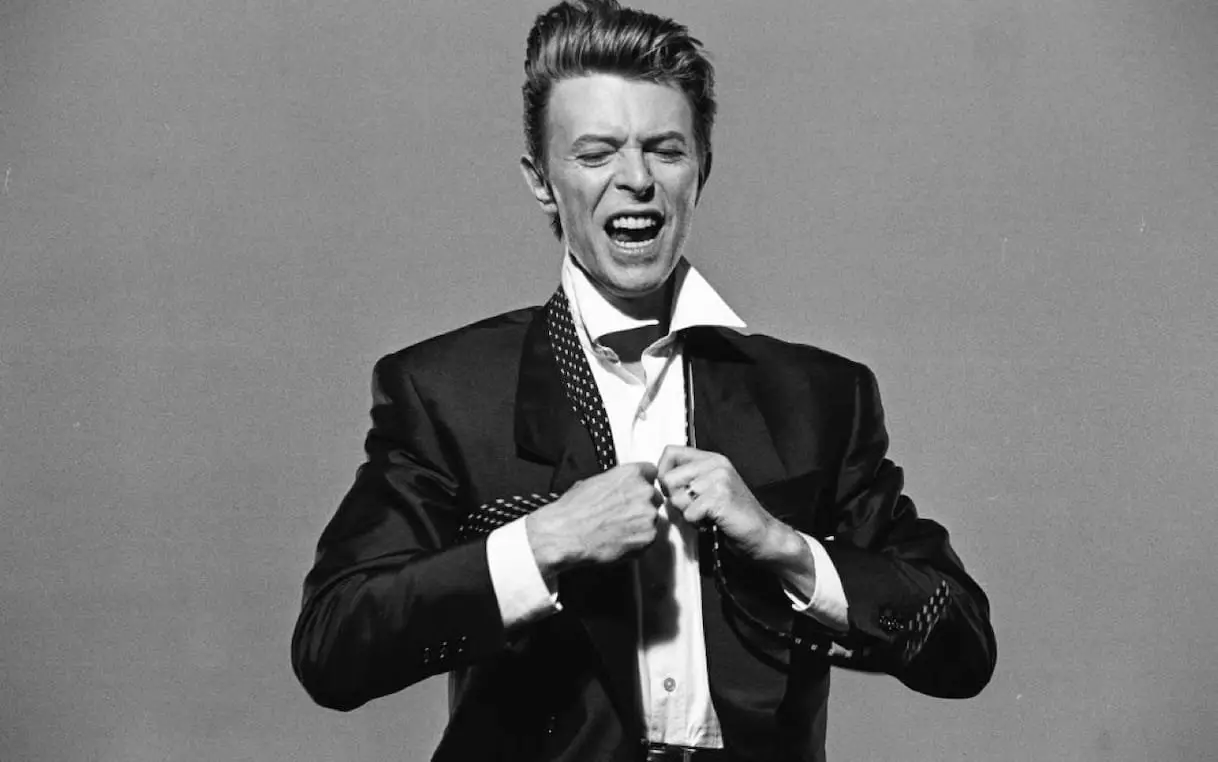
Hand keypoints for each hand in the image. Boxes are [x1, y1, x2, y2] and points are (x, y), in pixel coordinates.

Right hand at [525, 462, 662, 574]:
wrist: (567, 535)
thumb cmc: (574, 509)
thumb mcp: (593, 482)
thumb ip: (616, 482)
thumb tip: (619, 488)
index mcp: (631, 473)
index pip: (651, 472)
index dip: (642, 483)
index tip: (636, 491)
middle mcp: (645, 492)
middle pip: (654, 496)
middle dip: (642, 504)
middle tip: (623, 514)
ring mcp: (649, 516)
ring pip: (652, 518)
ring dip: (641, 524)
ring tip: (618, 530)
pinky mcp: (649, 538)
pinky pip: (649, 538)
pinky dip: (638, 541)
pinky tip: (620, 541)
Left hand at [657, 446, 804, 567]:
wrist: (763, 534)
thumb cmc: (733, 515)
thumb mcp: (710, 488)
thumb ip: (689, 478)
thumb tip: (659, 479)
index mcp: (712, 459)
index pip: (670, 452)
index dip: (663, 472)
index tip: (673, 489)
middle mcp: (715, 464)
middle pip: (668, 478)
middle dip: (675, 499)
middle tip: (695, 507)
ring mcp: (719, 479)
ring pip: (676, 498)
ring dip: (687, 513)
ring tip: (706, 515)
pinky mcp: (720, 497)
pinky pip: (689, 513)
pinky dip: (697, 524)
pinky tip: (713, 522)